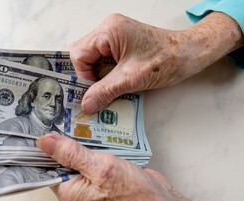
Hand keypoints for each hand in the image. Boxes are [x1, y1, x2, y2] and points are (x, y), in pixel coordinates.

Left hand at [37, 134, 242, 200]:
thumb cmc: (132, 193)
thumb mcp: (98, 169)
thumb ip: (70, 154)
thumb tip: (44, 141)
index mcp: (67, 189)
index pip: (43, 166)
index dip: (40, 146)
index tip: (38, 124)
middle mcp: (75, 185)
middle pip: (59, 157)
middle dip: (60, 137)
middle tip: (58, 113)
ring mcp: (89, 177)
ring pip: (77, 152)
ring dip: (78, 137)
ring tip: (74, 115)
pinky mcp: (102, 171)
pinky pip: (91, 153)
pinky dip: (92, 141)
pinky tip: (93, 127)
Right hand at [69, 12, 243, 113]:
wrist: (189, 54)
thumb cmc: (166, 60)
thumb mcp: (132, 79)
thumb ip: (105, 91)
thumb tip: (86, 104)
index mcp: (109, 31)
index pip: (79, 54)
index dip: (82, 75)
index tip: (92, 92)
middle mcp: (109, 29)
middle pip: (82, 55)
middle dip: (87, 75)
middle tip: (96, 91)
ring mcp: (114, 35)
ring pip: (91, 58)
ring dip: (97, 76)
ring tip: (107, 88)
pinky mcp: (120, 43)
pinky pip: (102, 59)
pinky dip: (104, 74)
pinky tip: (114, 83)